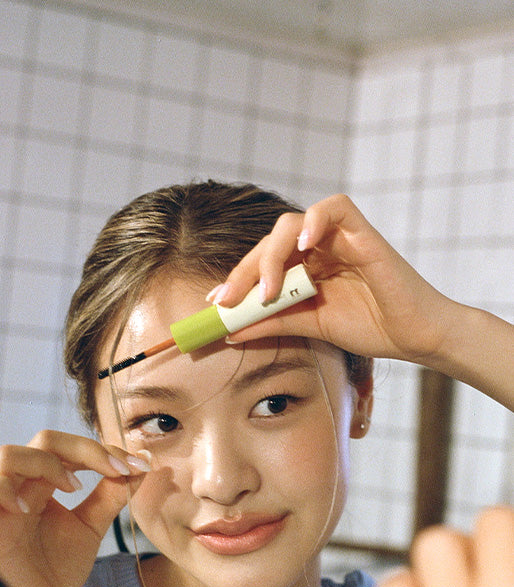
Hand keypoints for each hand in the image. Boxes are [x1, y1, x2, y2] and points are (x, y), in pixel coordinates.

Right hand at [0, 430, 149, 586]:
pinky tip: (30, 507)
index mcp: (44, 484)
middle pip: (44, 440)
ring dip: (48, 464)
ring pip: (9, 455)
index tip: (136, 465)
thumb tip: (141, 465)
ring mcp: (3, 505)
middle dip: (85, 448)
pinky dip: (4, 489)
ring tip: (73, 489)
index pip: (68, 446)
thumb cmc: (57, 572)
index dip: (102, 449)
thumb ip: (111, 496)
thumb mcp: (91, 528)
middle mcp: (22, 487)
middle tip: (114, 469)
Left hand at [218, 194, 457, 365]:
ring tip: (268, 292)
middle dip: (244, 272)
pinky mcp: (362, 232)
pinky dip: (314, 221)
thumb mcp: (309, 326)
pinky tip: (303, 248)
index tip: (215, 304)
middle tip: (228, 301)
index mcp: (304, 268)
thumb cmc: (369, 328)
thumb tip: (229, 331)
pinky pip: (334, 208)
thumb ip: (272, 322)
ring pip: (290, 226)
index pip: (261, 263)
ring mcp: (338, 237)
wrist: (413, 336)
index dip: (236, 279)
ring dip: (271, 257)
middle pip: (268, 244)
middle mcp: (317, 248)